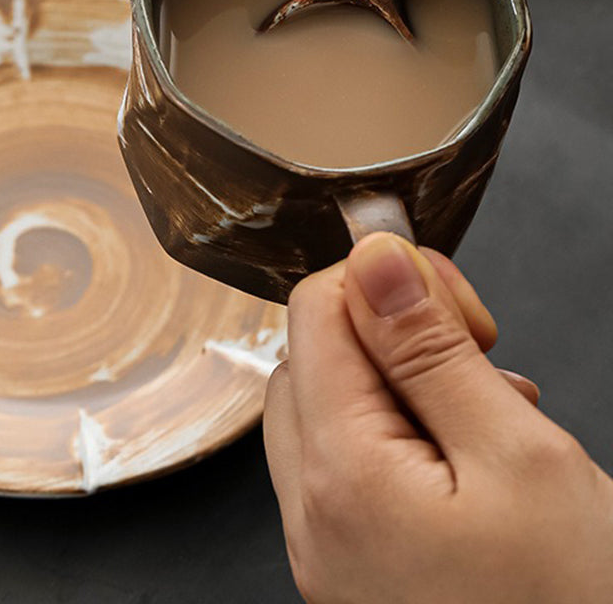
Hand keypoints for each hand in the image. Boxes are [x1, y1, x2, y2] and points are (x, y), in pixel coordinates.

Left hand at [264, 233, 612, 603]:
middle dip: (390, 334)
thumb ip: (430, 349)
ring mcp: (323, 549)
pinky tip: (469, 456)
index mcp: (340, 473)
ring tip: (488, 410)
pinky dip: (396, 438)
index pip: (313, 312)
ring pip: (326, 409)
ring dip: (398, 385)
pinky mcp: (350, 570)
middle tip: (480, 357)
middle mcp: (310, 514)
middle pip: (312, 359)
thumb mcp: (518, 457)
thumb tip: (373, 257)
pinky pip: (344, 469)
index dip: (385, 286)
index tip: (463, 312)